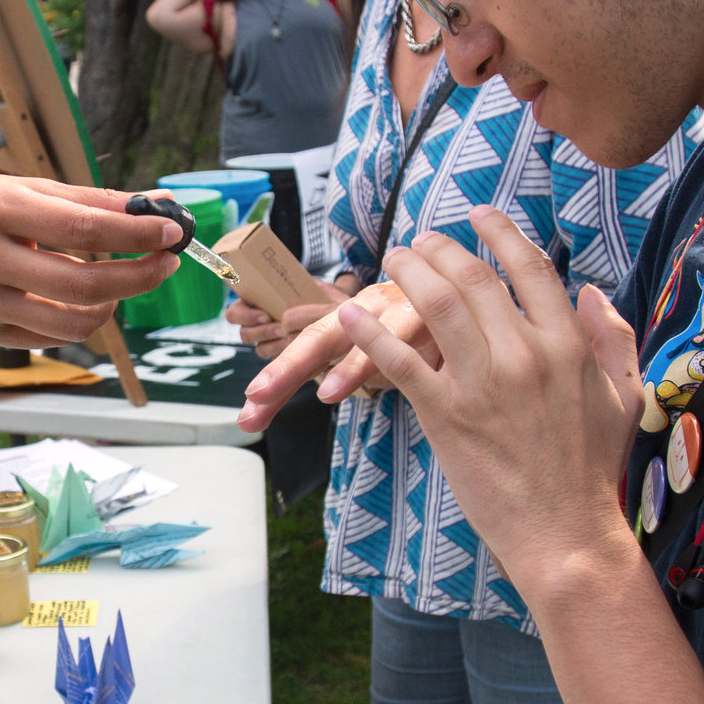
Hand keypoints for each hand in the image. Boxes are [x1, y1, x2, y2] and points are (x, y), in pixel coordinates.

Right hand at [0, 176, 182, 346]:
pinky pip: (53, 337)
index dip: (134, 234)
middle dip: (139, 276)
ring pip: (72, 323)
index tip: (172, 232)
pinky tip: (87, 297)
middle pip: (82, 283)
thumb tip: (153, 205)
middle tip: (166, 262)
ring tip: (126, 281)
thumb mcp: (21, 187)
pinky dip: (83, 318)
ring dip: (115, 303)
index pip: (81, 228)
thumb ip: (88, 199)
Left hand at [237, 278, 440, 428]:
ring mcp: (387, 308)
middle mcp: (357, 312)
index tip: (248, 414)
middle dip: (285, 369)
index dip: (276, 381)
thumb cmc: (407, 323)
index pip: (300, 353)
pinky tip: (385, 364)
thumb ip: (343, 370)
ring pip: (359, 337)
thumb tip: (311, 393)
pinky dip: (393, 346)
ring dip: (346, 366)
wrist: (455, 288)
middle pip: (316, 340)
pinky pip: (405, 334)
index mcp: (341, 322)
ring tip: (326, 395)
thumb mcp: (370, 345)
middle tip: (257, 397)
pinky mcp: (421, 311)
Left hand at [320, 210, 640, 584]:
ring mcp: (484, 382)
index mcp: (570, 344)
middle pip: (474, 277)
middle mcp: (526, 353)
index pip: (532, 267)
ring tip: (391, 261)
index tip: (478, 215)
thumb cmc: (593, 469)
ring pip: (434, 304)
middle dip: (440, 248)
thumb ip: (613, 338)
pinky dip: (370, 334)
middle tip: (420, 240)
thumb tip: (594, 292)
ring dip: (406, 273)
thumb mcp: (624, 396)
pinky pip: (400, 361)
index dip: (501, 232)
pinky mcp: (447, 414)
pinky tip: (350, 315)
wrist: (565, 533)